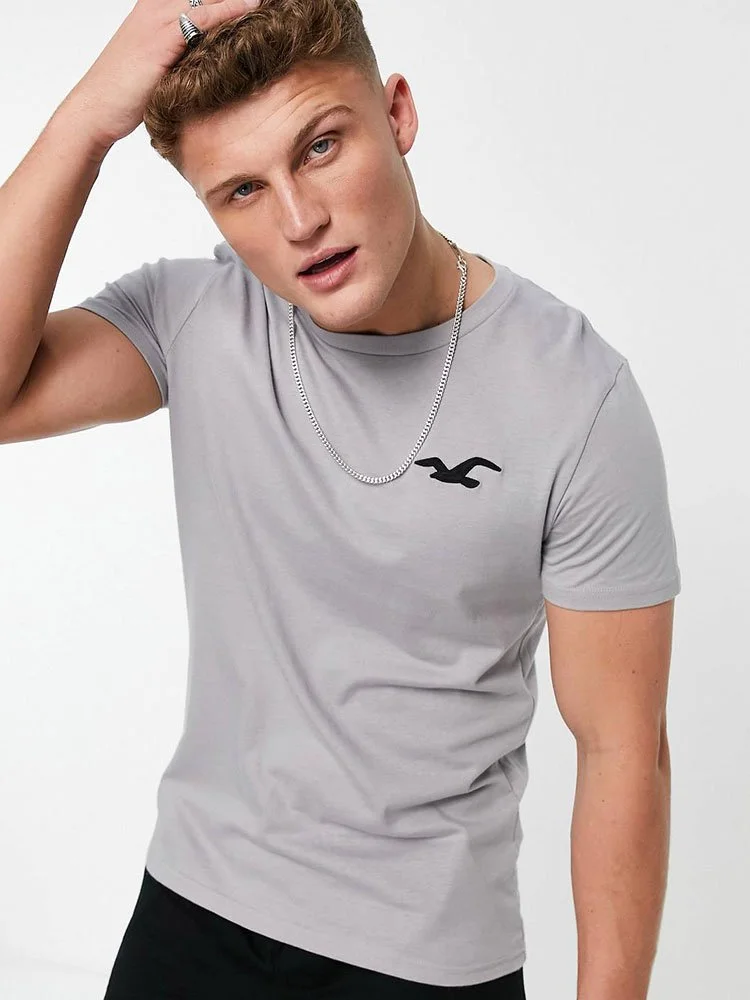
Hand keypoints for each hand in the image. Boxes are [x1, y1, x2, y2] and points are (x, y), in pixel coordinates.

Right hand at [56, 0, 260, 151]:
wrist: (96, 108)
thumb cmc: (129, 92)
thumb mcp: (165, 64)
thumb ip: (190, 51)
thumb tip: (224, 58)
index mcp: (157, 5)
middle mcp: (157, 4)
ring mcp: (158, 17)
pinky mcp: (161, 37)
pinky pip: (203, 16)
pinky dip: (230, 10)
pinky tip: (254, 7)